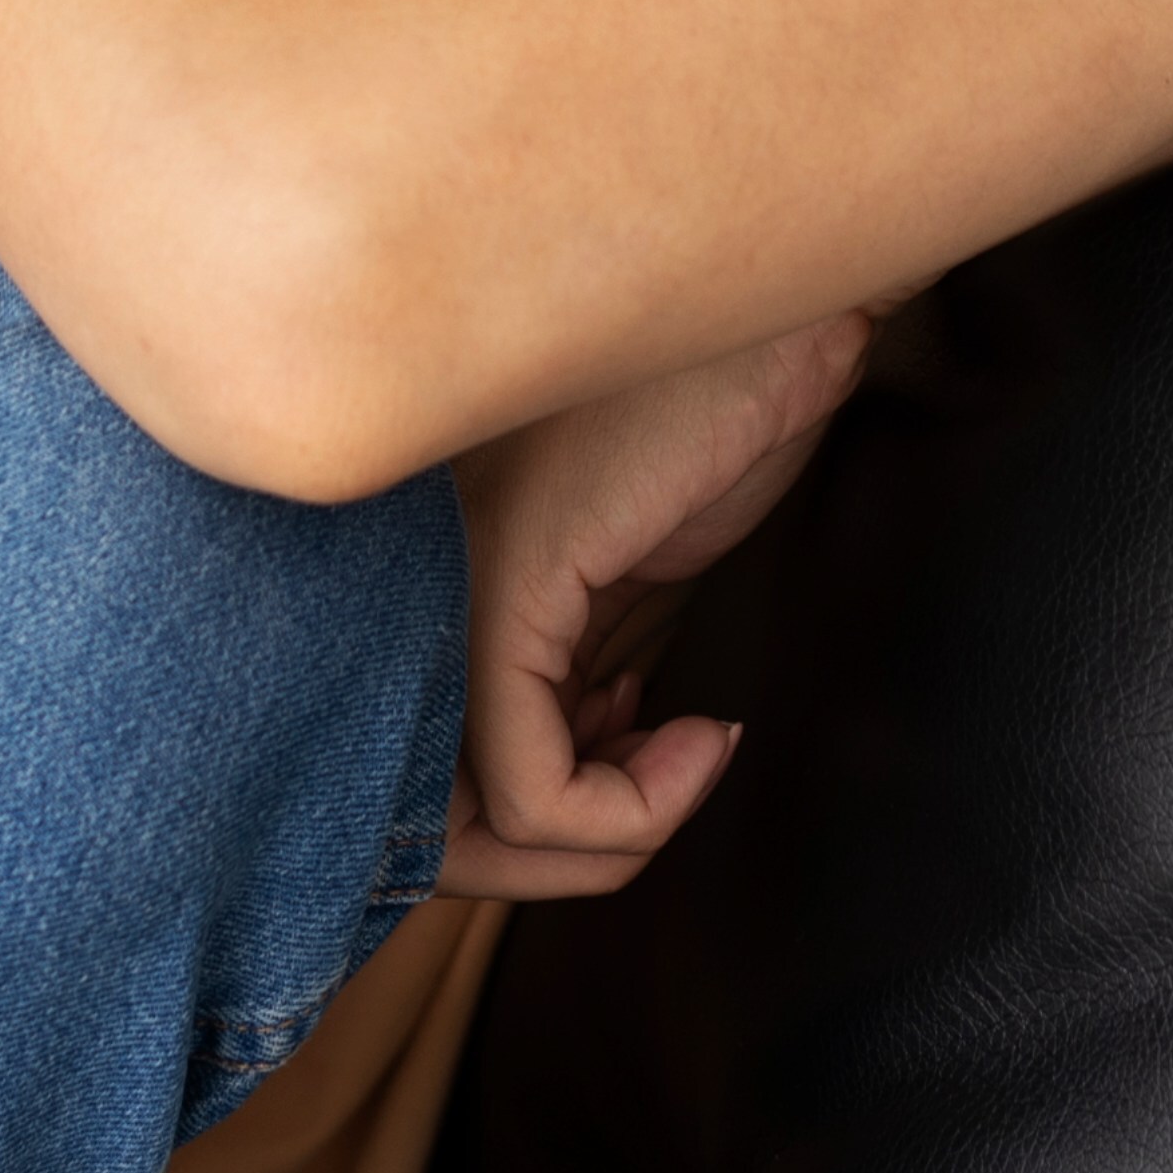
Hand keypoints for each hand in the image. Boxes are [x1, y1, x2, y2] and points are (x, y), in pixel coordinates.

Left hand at [436, 307, 878, 901]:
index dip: (512, 829)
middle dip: (537, 867)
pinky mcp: (512, 585)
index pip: (396, 767)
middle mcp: (407, 582)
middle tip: (642, 815)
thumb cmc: (711, 406)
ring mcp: (449, 580)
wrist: (776, 306)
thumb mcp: (621, 568)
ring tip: (676, 775)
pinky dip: (631, 809)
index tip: (630, 758)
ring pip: (462, 820)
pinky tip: (702, 740)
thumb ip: (572, 662)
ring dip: (596, 846)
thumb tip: (566, 791)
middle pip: (408, 815)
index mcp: (422, 578)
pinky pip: (529, 783)